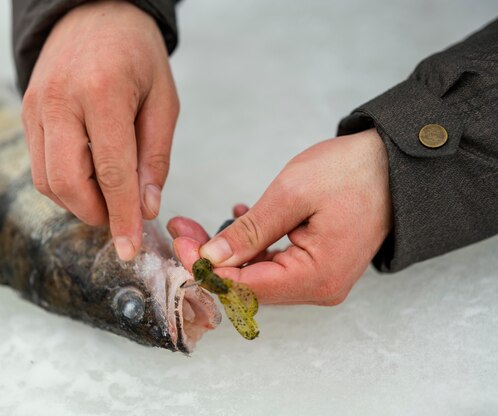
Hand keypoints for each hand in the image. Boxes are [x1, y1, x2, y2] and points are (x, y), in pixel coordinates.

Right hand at [22, 0, 178, 259]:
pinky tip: (89, 175)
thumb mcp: (163, 101)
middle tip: (121, 217)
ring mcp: (34, 106)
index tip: (130, 249)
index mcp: (102, 94)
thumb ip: (155, 157)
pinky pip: (39, 164)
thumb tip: (147, 207)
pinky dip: (64, 182)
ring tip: (108, 195)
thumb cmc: (137, 55)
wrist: (93, 12)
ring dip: (78, 202)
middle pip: (67, 184)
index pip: (111, 173)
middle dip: (95, 214)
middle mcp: (59, 101)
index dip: (122, 217)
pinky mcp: (24, 111)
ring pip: (47, 180)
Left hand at [168, 129, 391, 304]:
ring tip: (196, 225)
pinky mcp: (316, 265)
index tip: (179, 242)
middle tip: (182, 230)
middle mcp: (318, 288)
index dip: (206, 268)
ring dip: (226, 250)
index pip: (244, 287)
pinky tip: (237, 218)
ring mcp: (318, 279)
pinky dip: (250, 245)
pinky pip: (273, 262)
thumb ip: (249, 230)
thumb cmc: (353, 172)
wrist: (395, 164)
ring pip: (256, 274)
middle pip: (247, 284)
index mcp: (316, 277)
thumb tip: (212, 258)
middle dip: (210, 258)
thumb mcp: (293, 193)